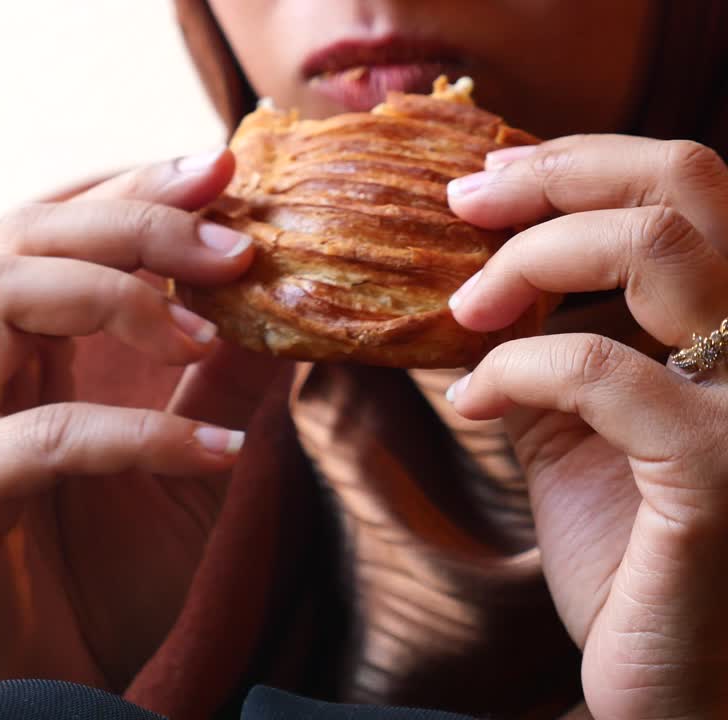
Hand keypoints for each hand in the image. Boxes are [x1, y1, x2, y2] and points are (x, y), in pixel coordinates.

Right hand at [0, 150, 288, 717]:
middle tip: (231, 226)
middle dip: (131, 215)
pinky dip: (137, 434)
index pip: (61, 232)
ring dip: (117, 291)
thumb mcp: (187, 470)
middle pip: (23, 236)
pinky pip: (39, 436)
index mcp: (12, 356)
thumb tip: (285, 308)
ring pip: (2, 296)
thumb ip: (220, 388)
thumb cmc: (102, 589)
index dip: (138, 190)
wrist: (43, 706)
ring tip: (210, 323)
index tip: (229, 170)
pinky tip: (219, 456)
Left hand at [447, 136, 727, 719]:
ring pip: (657, 249)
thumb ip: (550, 344)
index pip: (692, 185)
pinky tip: (472, 402)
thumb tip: (472, 270)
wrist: (675, 682)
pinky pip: (600, 370)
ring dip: (531, 259)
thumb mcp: (579, 428)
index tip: (486, 181)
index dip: (580, 162)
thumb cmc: (633, 555)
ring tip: (465, 311)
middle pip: (688, 183)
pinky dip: (515, 367)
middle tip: (464, 202)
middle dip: (555, 175)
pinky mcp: (718, 473)